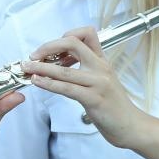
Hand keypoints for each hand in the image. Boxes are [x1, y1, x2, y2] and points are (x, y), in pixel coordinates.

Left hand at [22, 27, 147, 148]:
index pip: (87, 33)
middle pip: (73, 43)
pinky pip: (67, 88)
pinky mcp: (94, 99)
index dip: (65, 35)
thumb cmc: (113, 105)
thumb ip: (85, 68)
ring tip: (27, 68)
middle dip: (48, 46)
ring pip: (64, 70)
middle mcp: (100, 68)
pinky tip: (37, 82)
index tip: (50, 47)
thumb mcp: (102, 80)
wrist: (131, 125)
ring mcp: (98, 83)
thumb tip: (59, 61)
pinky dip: (48, 84)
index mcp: (101, 61)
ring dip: (41, 67)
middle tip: (33, 55)